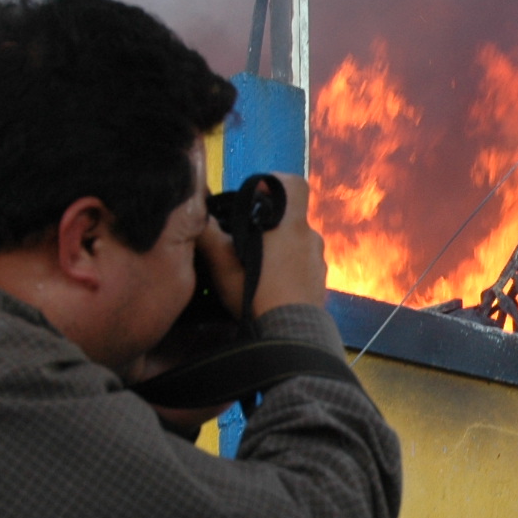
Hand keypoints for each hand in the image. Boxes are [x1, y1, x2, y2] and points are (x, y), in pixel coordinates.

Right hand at [196, 174, 328, 320]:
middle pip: (291, 217)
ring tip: (256, 265)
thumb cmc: (256, 294)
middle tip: (245, 238)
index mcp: (291, 225)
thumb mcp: (223, 264)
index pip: (295, 184)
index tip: (256, 195)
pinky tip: (270, 284)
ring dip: (279, 247)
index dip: (275, 182)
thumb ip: (209, 235)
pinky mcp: (320, 282)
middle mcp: (310, 239)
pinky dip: (289, 268)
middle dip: (270, 223)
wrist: (289, 335)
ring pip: (297, 242)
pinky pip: (303, 265)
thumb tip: (197, 214)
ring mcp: (318, 262)